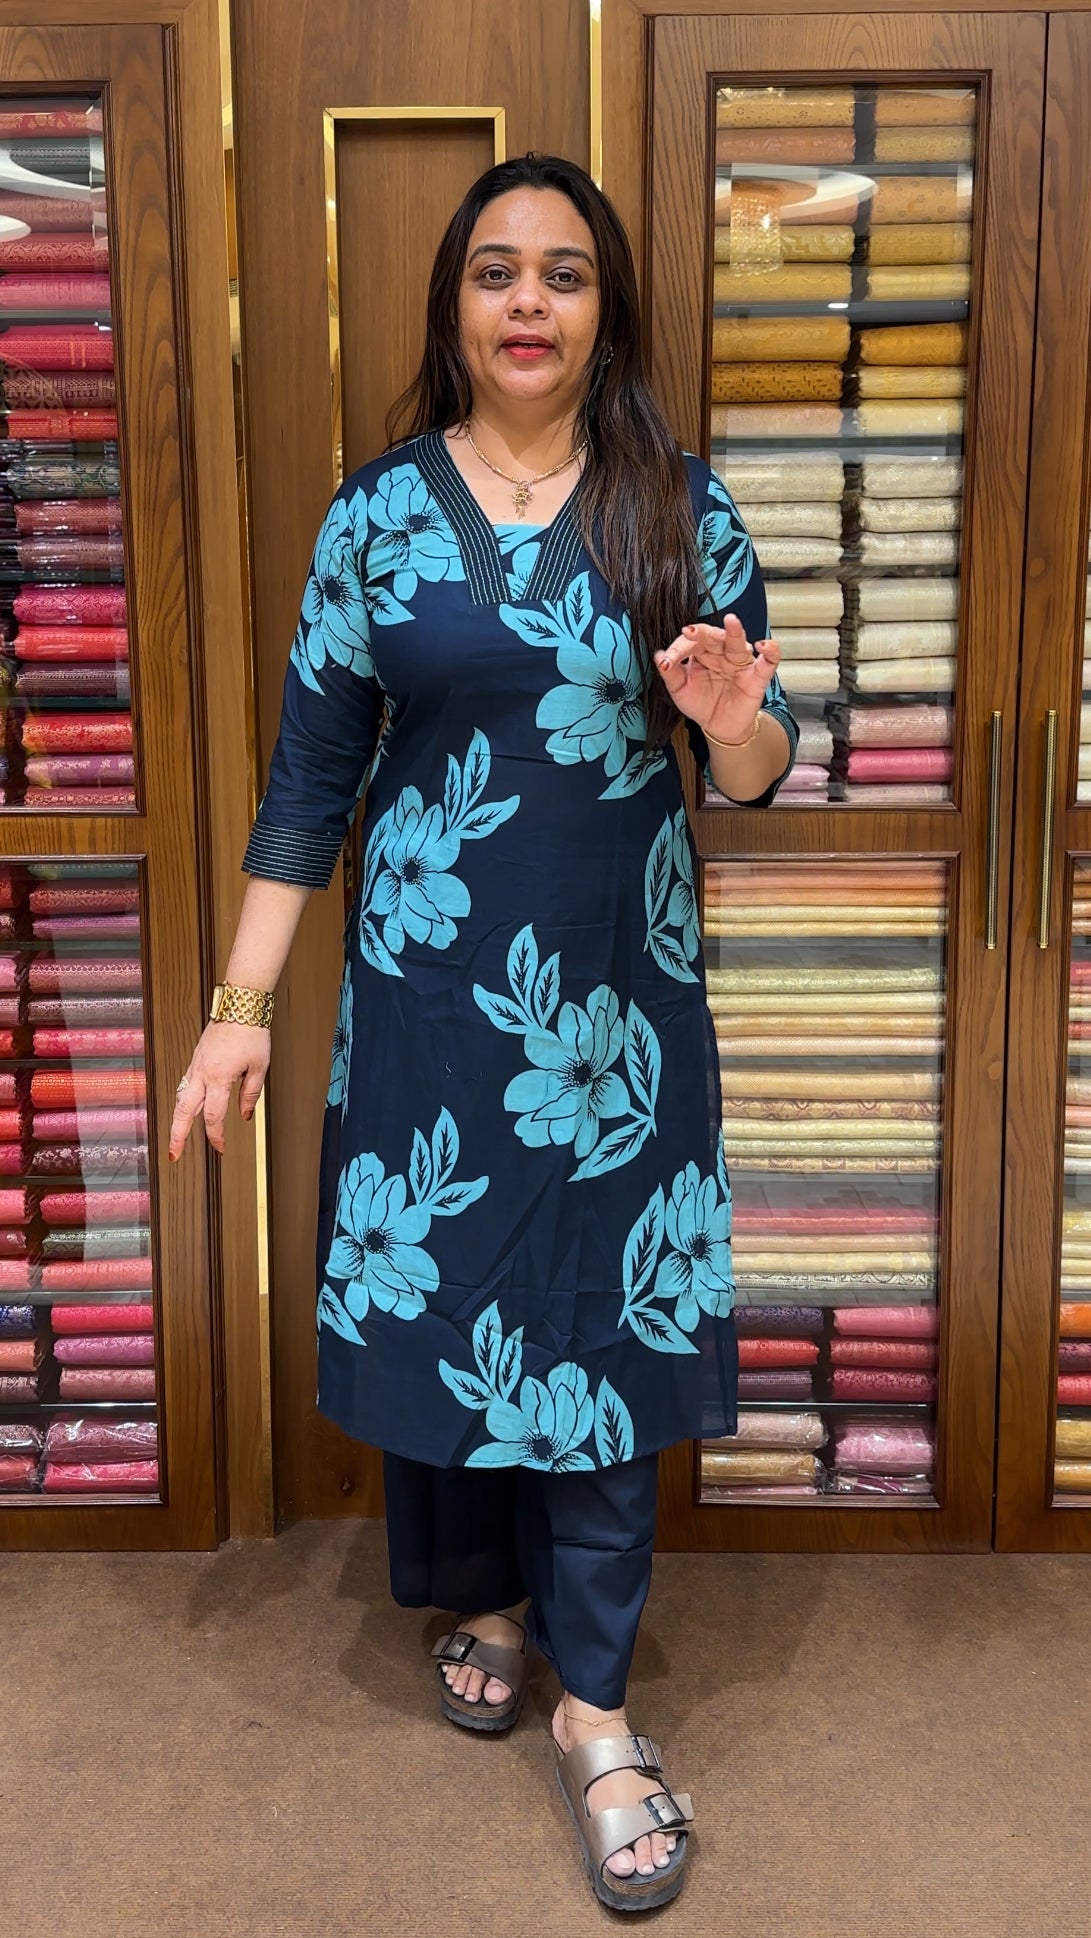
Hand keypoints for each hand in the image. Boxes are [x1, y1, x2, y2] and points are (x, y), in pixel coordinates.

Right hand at [168, 1021, 269, 1159]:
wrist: (239, 1006)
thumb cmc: (251, 1032)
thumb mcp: (259, 1067)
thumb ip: (250, 1094)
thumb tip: (245, 1114)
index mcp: (218, 1078)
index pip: (213, 1116)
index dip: (216, 1136)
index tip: (220, 1148)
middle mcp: (202, 1073)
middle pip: (183, 1112)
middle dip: (177, 1136)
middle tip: (173, 1154)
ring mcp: (196, 1065)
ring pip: (181, 1098)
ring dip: (177, 1119)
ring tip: (176, 1137)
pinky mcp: (196, 1059)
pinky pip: (185, 1085)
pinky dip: (183, 1101)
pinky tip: (186, 1109)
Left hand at [655, 615, 780, 744]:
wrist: (719, 727)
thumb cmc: (701, 704)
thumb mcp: (681, 691)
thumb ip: (671, 674)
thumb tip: (659, 657)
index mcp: (702, 653)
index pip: (690, 643)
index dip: (678, 649)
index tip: (667, 660)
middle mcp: (721, 654)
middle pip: (713, 637)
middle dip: (702, 633)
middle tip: (689, 631)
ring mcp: (740, 664)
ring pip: (738, 643)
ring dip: (735, 631)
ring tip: (731, 621)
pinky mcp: (757, 677)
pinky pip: (768, 661)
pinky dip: (770, 651)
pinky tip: (763, 646)